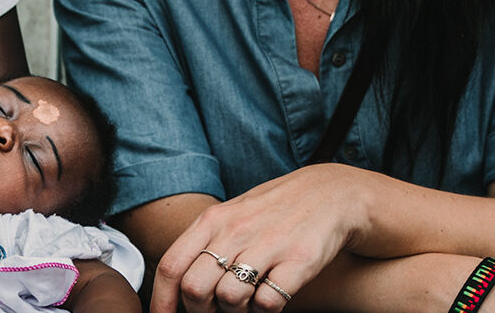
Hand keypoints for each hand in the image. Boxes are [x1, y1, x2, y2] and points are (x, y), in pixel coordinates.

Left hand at [150, 165, 371, 312]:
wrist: (332, 194)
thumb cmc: (275, 211)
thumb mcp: (234, 216)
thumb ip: (206, 244)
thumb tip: (177, 284)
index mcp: (214, 220)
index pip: (172, 265)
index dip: (162, 301)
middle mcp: (237, 230)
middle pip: (195, 288)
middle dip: (200, 311)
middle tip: (215, 311)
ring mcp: (268, 245)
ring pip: (229, 299)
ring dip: (235, 312)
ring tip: (247, 303)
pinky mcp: (299, 261)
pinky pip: (267, 303)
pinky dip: (264, 310)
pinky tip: (270, 298)